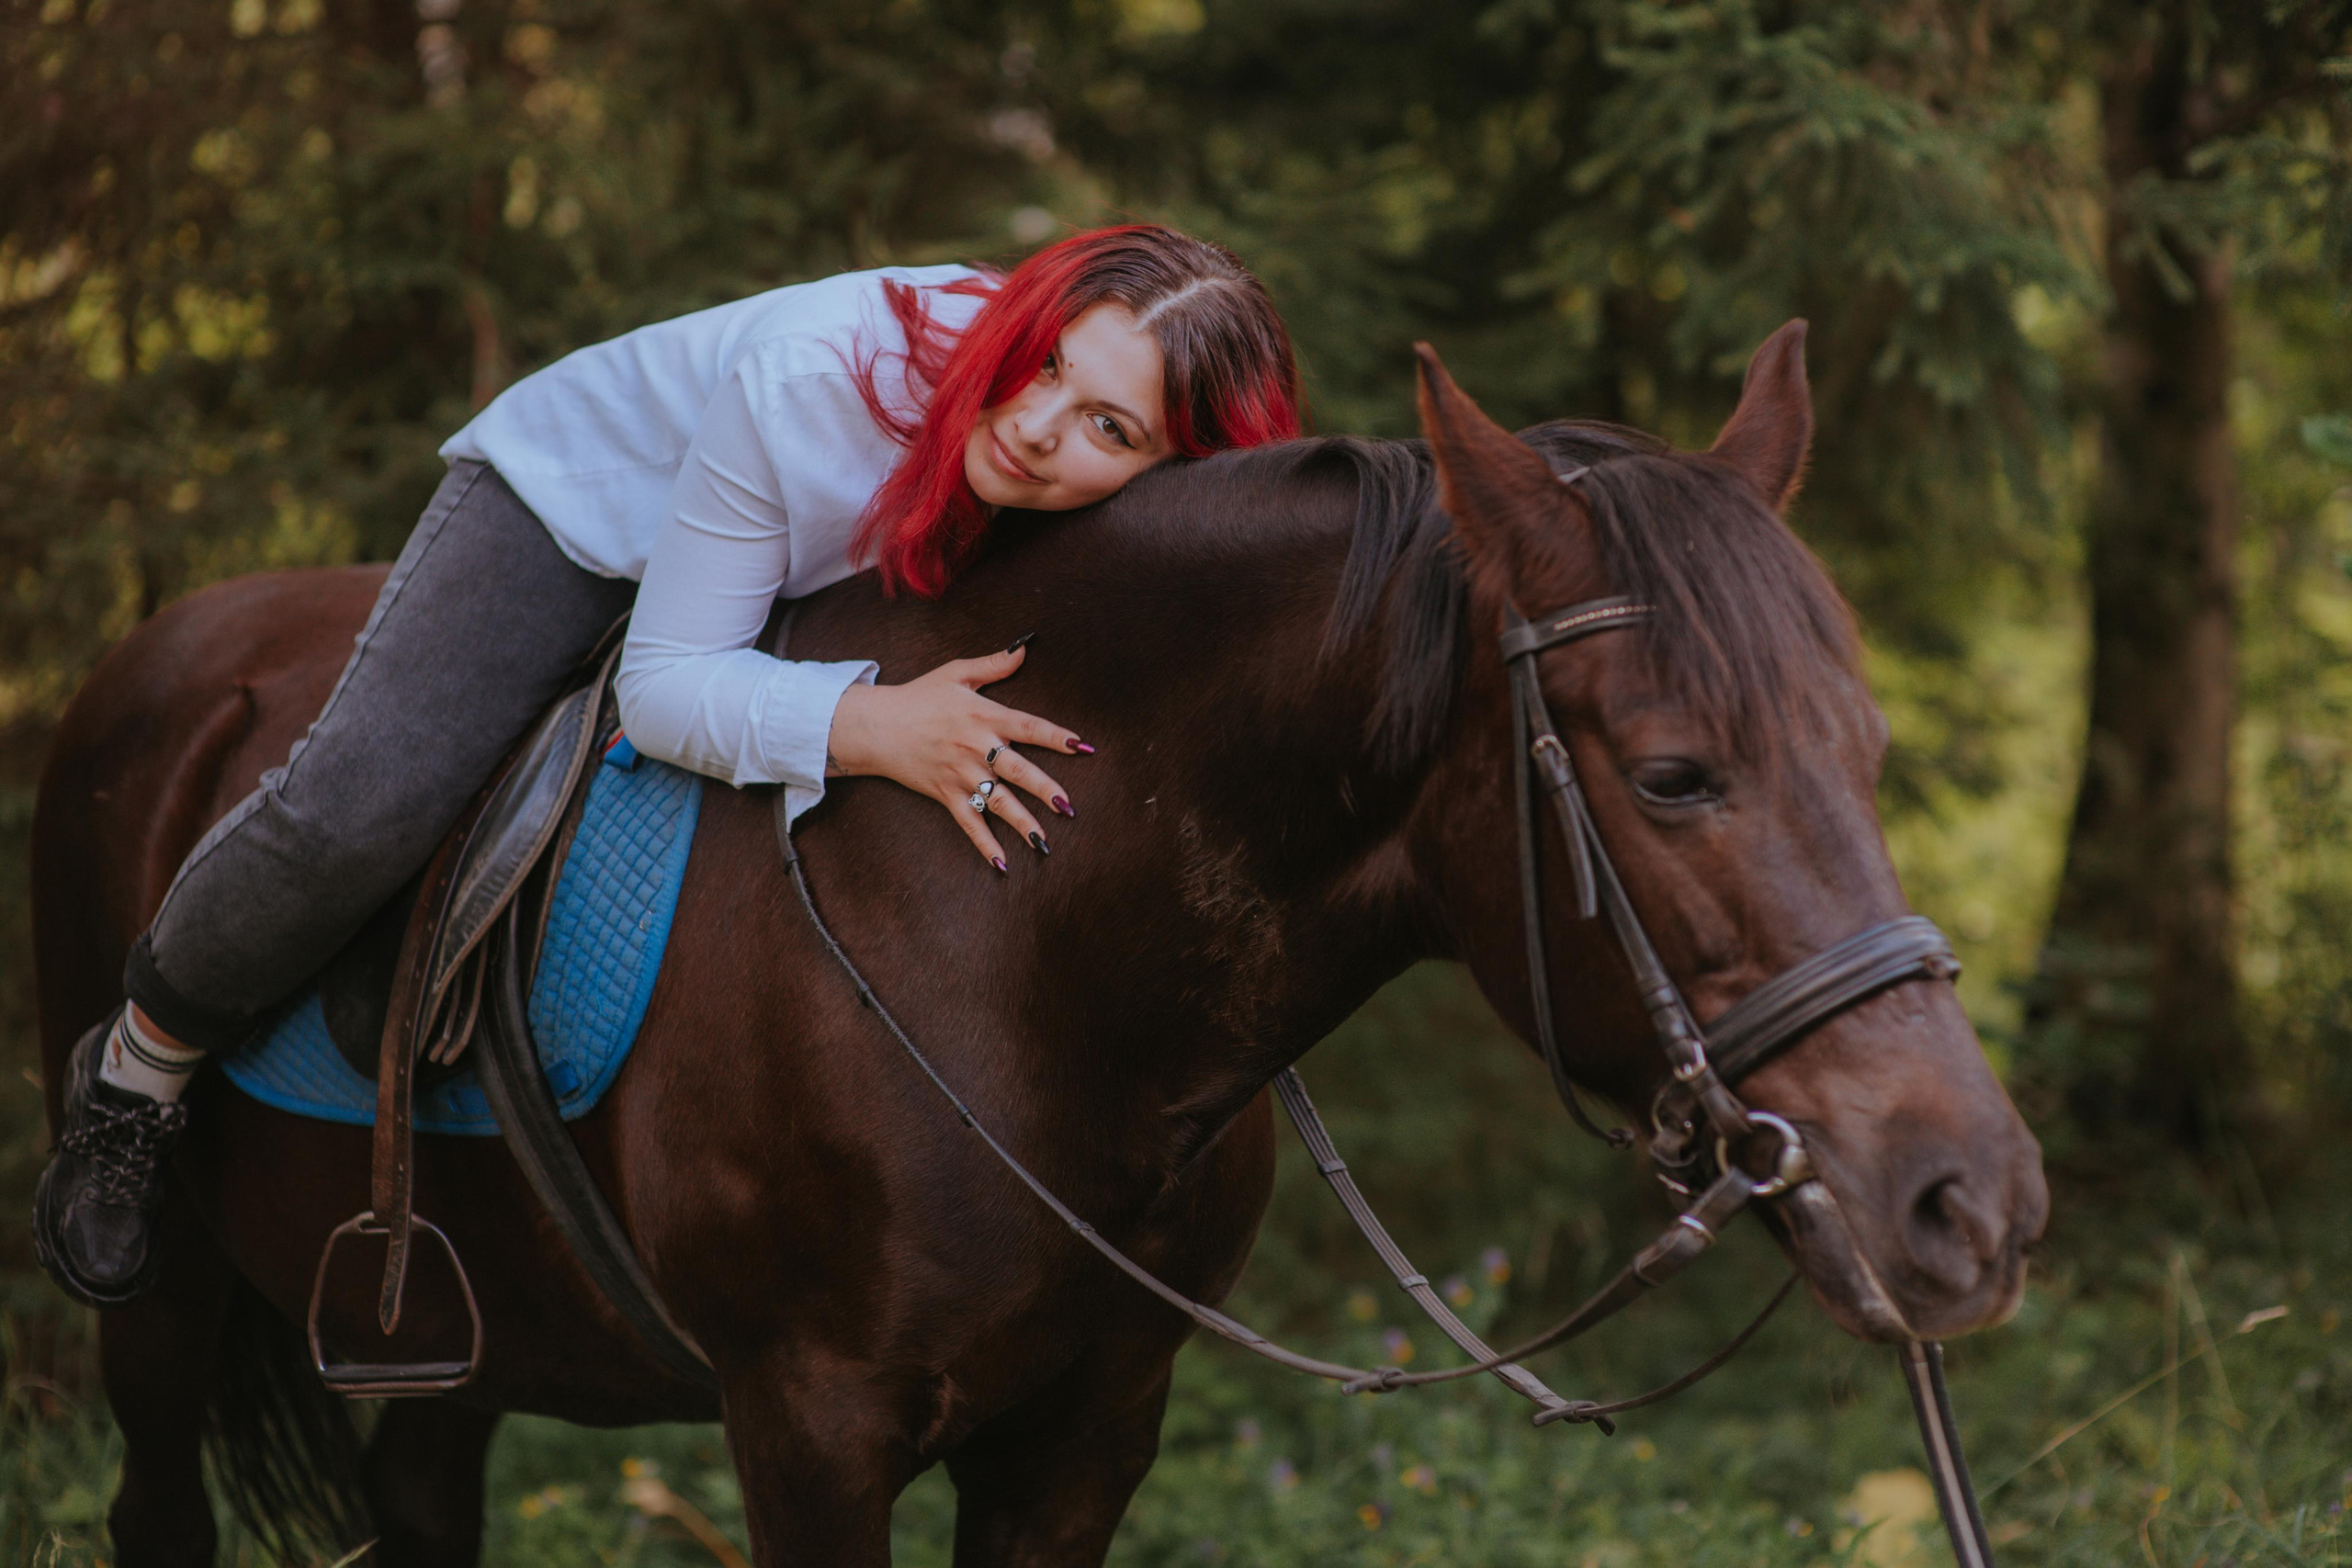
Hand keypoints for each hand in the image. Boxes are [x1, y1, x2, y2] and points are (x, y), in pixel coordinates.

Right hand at [824, 645, 1089, 869]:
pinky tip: (1004, 864)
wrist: (876, 726)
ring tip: (1045, 841)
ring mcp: (960, 774)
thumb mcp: (956, 673)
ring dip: (1022, 822)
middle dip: (1045, 789)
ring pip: (996, 801)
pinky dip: (985, 844)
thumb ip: (993, 665)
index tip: (1083, 747)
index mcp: (983, 715)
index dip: (1057, 737)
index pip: (1028, 727)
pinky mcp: (945, 794)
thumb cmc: (919, 697)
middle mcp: (975, 747)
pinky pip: (968, 823)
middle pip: (1017, 770)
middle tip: (1069, 806)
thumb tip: (1025, 648)